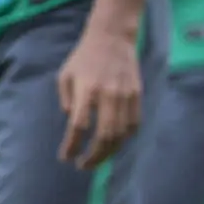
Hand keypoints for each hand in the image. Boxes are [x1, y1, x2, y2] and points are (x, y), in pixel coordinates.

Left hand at [56, 25, 143, 169]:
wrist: (113, 38)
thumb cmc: (83, 57)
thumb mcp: (65, 75)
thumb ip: (67, 99)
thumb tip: (72, 122)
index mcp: (86, 90)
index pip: (79, 126)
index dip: (72, 146)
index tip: (66, 158)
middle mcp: (108, 95)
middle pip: (104, 135)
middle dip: (94, 156)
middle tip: (83, 166)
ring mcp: (126, 96)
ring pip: (122, 134)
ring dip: (109, 152)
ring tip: (98, 159)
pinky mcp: (138, 95)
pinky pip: (134, 124)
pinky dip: (125, 139)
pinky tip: (115, 144)